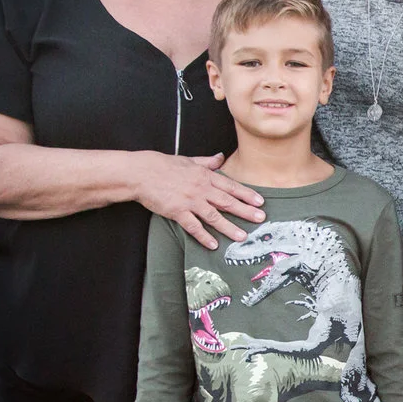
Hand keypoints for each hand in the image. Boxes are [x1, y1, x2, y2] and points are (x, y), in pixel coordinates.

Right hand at [135, 153, 265, 249]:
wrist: (141, 173)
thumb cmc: (164, 165)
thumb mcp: (188, 160)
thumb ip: (207, 162)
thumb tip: (221, 157)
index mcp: (204, 176)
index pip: (230, 186)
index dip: (246, 194)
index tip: (260, 201)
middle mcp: (200, 189)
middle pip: (227, 201)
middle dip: (245, 211)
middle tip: (260, 218)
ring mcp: (189, 201)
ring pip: (213, 216)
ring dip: (229, 227)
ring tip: (242, 236)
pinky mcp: (177, 212)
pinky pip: (193, 226)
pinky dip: (203, 236)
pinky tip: (213, 244)